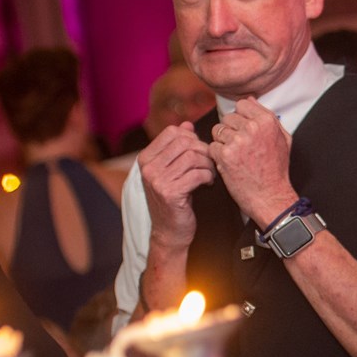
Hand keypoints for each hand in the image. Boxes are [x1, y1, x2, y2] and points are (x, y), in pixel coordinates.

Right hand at [139, 122, 215, 251]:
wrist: (169, 232)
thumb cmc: (174, 199)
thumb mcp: (171, 170)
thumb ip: (177, 147)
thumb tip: (187, 124)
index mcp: (146, 158)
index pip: (173, 132)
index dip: (192, 138)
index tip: (199, 152)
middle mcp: (148, 168)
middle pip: (185, 142)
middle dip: (203, 151)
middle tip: (209, 164)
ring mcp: (157, 180)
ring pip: (193, 157)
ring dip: (208, 164)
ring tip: (210, 174)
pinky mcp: (171, 193)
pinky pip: (198, 173)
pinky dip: (208, 177)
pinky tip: (208, 184)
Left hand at [210, 98, 297, 224]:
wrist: (270, 196)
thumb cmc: (276, 169)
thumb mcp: (283, 139)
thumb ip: (268, 117)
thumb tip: (251, 100)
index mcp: (267, 121)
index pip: (242, 105)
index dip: (241, 118)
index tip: (244, 131)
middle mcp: (252, 128)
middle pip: (228, 118)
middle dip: (231, 130)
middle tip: (240, 147)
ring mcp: (237, 141)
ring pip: (217, 131)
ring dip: (222, 143)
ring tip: (235, 156)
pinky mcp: (225, 155)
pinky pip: (212, 146)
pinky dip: (217, 156)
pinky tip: (229, 164)